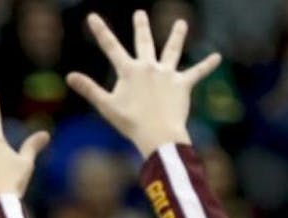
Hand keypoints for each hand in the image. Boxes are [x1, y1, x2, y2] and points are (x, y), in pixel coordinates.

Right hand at [66, 10, 222, 157]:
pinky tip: (217, 57)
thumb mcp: (106, 106)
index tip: (93, 17)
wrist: (158, 133)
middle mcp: (149, 67)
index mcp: (129, 70)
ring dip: (177, 36)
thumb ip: (89, 89)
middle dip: (141, 27)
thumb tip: (69, 76)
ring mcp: (167, 74)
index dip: (101, 31)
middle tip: (140, 14)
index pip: (111, 47)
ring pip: (172, 51)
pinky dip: (207, 65)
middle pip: (144, 42)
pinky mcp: (182, 85)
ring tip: (181, 23)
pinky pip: (196, 73)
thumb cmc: (131, 123)